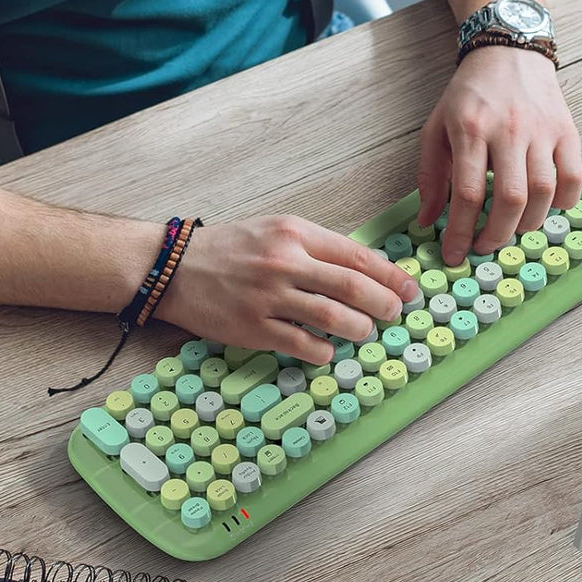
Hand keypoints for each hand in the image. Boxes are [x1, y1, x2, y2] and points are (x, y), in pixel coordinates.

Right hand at [155, 216, 420, 365]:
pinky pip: (303, 345)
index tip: (408, 288)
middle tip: (395, 314)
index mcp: (293, 233)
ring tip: (363, 332)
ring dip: (359, 329)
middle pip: (353, 286)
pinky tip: (327, 350)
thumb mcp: (273, 230)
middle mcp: (284, 262)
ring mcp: (269, 297)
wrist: (173, 269)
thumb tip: (361, 269)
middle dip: (384, 304)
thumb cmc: (226, 249)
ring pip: (333, 317)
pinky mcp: (254, 328)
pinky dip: (324, 351)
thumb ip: (313, 246)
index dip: (390, 275)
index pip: (356, 255)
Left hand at [416, 45, 581, 266]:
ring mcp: (541, 130)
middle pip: (511, 198)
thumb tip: (428, 220)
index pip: (468, 193)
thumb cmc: (468, 95)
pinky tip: (545, 207)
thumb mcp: (435, 128)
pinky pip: (572, 177)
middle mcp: (508, 130)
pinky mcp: (567, 131)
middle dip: (497, 235)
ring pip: (544, 192)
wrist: (508, 53)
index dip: (461, 232)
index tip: (456, 254)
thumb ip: (431, 175)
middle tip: (484, 247)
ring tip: (511, 229)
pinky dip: (562, 201)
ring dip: (528, 223)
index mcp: (469, 130)